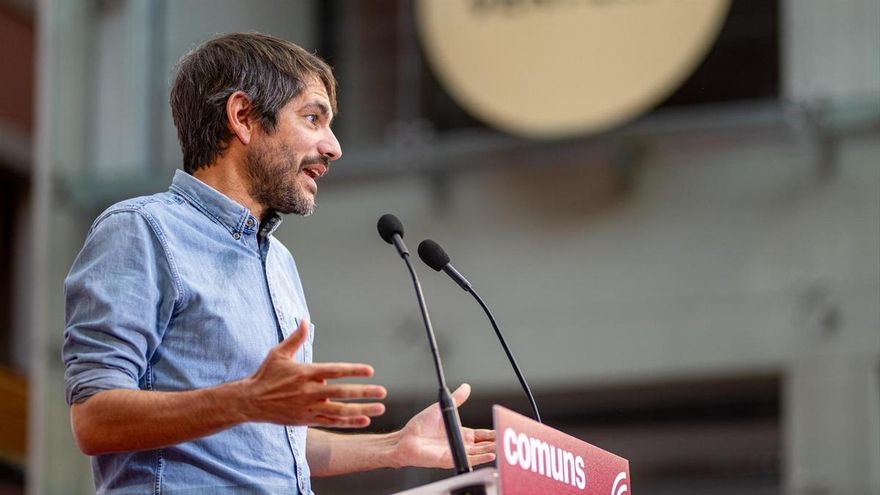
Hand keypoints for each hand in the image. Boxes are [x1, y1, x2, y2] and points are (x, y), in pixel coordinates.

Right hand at [242, 319, 386, 427]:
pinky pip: (331, 422)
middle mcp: (309, 391)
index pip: (334, 371)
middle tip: (382, 391)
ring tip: (380, 409)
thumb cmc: (266, 375)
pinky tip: (364, 420)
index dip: (353, 370)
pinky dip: (348, 422)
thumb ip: (295, 338)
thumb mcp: (278, 353)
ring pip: (339, 411)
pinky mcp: (306, 420)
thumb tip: (303, 319)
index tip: (370, 370)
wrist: (250, 402)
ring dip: (361, 410)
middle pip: (341, 392)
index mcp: (305, 373)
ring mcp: (308, 408)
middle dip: (364, 392)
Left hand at [392, 384, 495, 468]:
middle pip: (483, 444)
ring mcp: (456, 452)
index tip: (502, 428)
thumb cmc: (421, 426)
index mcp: (460, 433)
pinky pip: (468, 460)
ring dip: (491, 450)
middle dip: (495, 442)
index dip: (492, 433)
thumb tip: (466, 386)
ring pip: (479, 453)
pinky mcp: (450, 459)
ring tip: (502, 446)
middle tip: (507, 439)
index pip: (481, 435)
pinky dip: (480, 457)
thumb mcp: (442, 408)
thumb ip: (456, 399)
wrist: (406, 438)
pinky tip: (490, 454)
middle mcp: (460, 444)